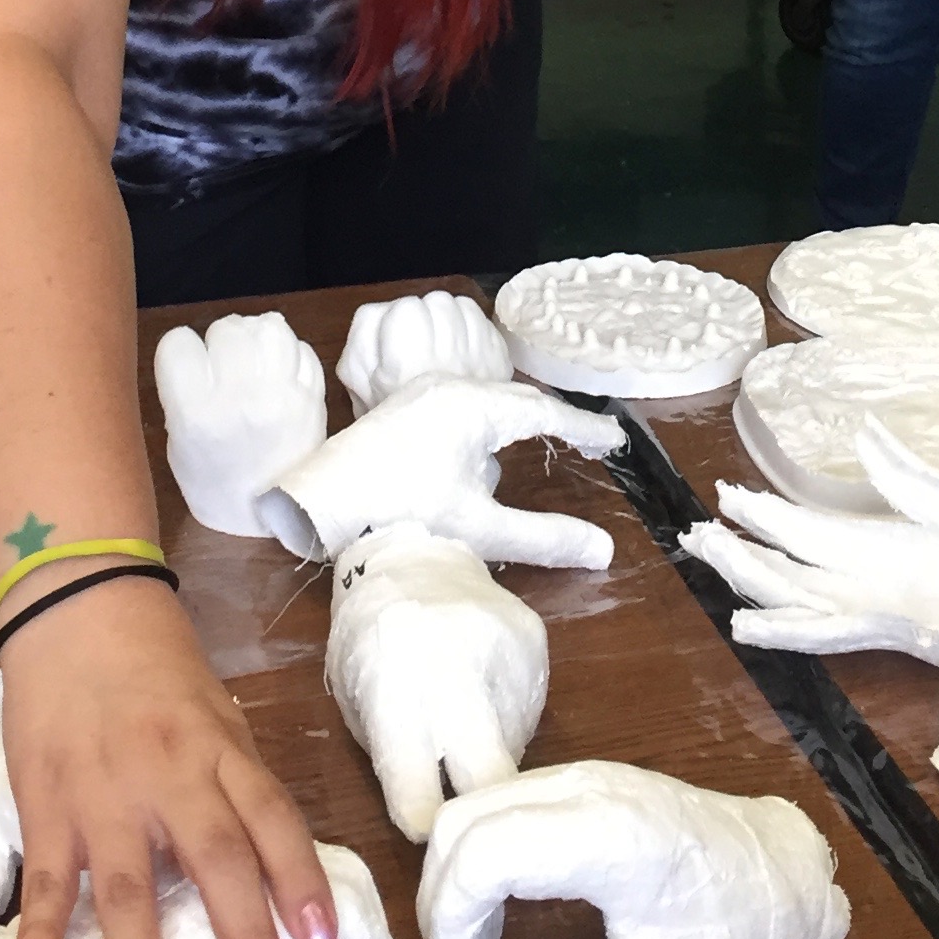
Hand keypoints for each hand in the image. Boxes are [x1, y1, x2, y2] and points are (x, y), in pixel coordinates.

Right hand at [0, 575, 337, 938]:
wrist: (77, 610)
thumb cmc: (158, 674)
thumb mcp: (217, 720)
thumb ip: (237, 790)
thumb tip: (273, 877)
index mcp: (221, 754)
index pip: (274, 823)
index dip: (303, 888)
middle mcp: (170, 777)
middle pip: (216, 865)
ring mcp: (104, 795)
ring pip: (128, 890)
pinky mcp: (47, 805)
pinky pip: (46, 879)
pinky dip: (37, 936)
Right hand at [153, 310, 326, 540]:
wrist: (271, 514)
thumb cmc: (213, 483)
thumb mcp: (178, 442)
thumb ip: (184, 392)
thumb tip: (204, 350)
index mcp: (197, 413)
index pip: (178, 342)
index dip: (181, 352)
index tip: (188, 369)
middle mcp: (240, 397)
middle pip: (226, 328)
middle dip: (220, 341)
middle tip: (224, 365)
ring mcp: (283, 394)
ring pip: (269, 326)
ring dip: (257, 336)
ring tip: (253, 358)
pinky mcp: (313, 396)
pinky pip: (300, 348)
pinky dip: (287, 353)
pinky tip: (278, 372)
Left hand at [269, 371, 623, 567]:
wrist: (320, 502)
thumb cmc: (401, 512)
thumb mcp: (479, 528)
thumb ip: (544, 539)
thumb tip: (604, 550)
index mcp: (475, 407)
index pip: (546, 412)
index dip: (584, 428)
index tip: (617, 441)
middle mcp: (452, 387)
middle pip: (520, 399)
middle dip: (558, 420)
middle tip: (592, 443)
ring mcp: (424, 392)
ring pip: (490, 398)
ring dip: (523, 416)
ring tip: (550, 438)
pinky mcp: (405, 407)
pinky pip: (465, 402)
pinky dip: (492, 418)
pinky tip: (491, 442)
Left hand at [325, 524, 548, 841]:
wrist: (409, 552)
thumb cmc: (368, 639)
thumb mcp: (357, 697)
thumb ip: (395, 756)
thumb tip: (437, 826)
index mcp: (393, 681)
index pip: (417, 783)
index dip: (425, 823)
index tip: (428, 833)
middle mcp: (454, 663)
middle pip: (490, 775)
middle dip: (484, 810)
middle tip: (472, 823)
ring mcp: (503, 649)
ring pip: (513, 747)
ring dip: (489, 756)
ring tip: (460, 726)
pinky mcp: (536, 641)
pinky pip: (527, 711)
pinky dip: (505, 720)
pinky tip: (480, 694)